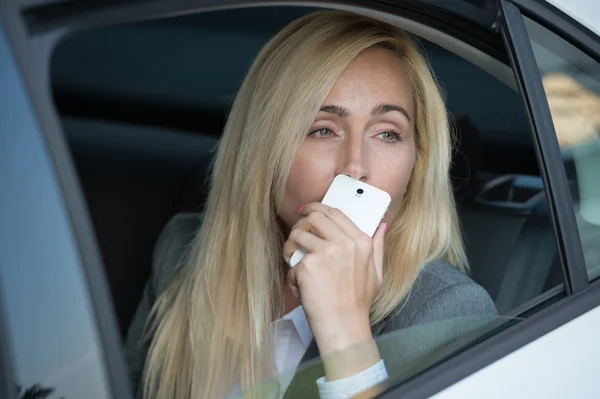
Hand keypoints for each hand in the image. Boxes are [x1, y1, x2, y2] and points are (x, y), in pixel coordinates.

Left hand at [283, 203, 385, 357]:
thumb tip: (382, 225)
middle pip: (315, 217)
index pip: (335, 213)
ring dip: (291, 245)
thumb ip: (378, 247)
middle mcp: (345, 243)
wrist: (344, 325)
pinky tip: (301, 287)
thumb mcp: (377, 273)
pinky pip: (293, 261)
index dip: (317, 208)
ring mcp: (326, 252)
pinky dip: (293, 273)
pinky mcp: (308, 265)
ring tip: (292, 259)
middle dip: (301, 221)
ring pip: (298, 234)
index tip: (308, 210)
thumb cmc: (358, 303)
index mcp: (362, 242)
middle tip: (295, 230)